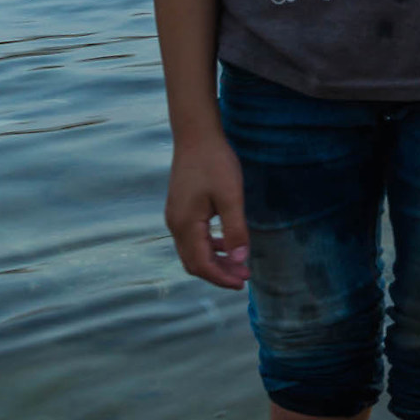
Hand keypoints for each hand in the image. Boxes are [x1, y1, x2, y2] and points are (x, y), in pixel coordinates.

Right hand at [165, 131, 249, 288]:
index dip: (221, 277)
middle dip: (218, 273)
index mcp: (185, 225)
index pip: (201, 264)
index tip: (243, 282)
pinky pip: (192, 238)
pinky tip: (226, 244)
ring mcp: (175, 217)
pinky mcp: (180, 210)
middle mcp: (175, 224)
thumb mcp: (231, 196)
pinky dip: (209, 247)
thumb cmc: (215, 163)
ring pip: (192, 251)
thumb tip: (239, 259)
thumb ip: (235, 229)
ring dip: (215, 261)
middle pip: (193, 262)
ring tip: (239, 263)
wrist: (196, 136)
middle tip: (244, 276)